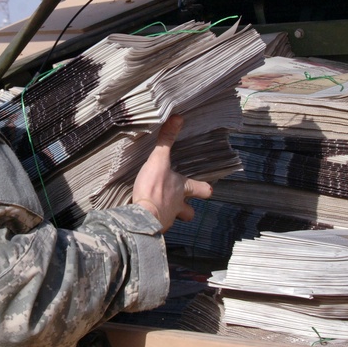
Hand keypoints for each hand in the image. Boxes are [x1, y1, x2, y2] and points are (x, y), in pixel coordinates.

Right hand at [132, 115, 212, 231]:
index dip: (205, 188)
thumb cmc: (153, 189)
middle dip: (187, 208)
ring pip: (173, 219)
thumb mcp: (159, 161)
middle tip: (182, 203)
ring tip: (159, 208)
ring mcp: (167, 219)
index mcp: (183, 189)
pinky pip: (157, 225)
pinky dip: (153, 220)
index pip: (204, 190)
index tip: (206, 187)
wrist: (141, 217)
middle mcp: (178, 206)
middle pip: (190, 212)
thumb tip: (177, 118)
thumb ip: (166, 140)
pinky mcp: (154, 227)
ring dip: (169, 214)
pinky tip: (145, 214)